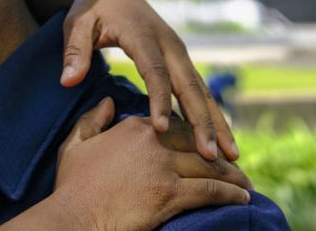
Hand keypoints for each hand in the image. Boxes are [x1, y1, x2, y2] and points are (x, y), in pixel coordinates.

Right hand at [49, 98, 249, 230]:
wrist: (75, 215)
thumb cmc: (72, 184)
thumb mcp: (76, 143)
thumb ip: (93, 120)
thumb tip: (108, 102)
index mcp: (133, 128)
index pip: (175, 125)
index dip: (194, 135)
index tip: (204, 145)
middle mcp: (153, 142)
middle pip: (197, 144)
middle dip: (219, 154)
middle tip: (234, 166)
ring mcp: (164, 167)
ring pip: (210, 166)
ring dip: (233, 175)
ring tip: (245, 184)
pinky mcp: (172, 194)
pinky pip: (212, 190)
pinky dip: (231, 194)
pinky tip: (242, 198)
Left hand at [60, 0, 236, 161]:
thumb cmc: (90, 8)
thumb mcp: (76, 24)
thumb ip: (74, 51)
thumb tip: (68, 81)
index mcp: (143, 35)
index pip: (155, 72)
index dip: (159, 100)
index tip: (161, 129)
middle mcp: (169, 43)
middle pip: (189, 85)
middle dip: (202, 120)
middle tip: (211, 155)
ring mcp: (178, 51)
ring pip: (201, 89)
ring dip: (216, 121)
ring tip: (231, 155)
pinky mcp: (180, 59)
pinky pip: (198, 88)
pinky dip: (210, 112)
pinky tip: (218, 138)